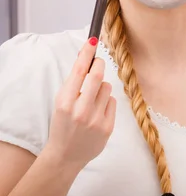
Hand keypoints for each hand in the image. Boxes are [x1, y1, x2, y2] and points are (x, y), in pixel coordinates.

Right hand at [42, 37, 116, 169]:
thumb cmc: (63, 124)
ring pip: (107, 87)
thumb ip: (74, 84)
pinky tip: (98, 112)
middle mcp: (80, 110)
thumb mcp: (61, 103)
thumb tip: (87, 59)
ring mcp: (95, 119)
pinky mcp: (107, 127)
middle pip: (97, 76)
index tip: (92, 40)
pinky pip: (112, 102)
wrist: (65, 156)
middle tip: (98, 62)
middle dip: (99, 65)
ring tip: (92, 99)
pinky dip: (106, 102)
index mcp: (64, 102)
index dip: (87, 53)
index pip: (79, 71)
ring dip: (102, 87)